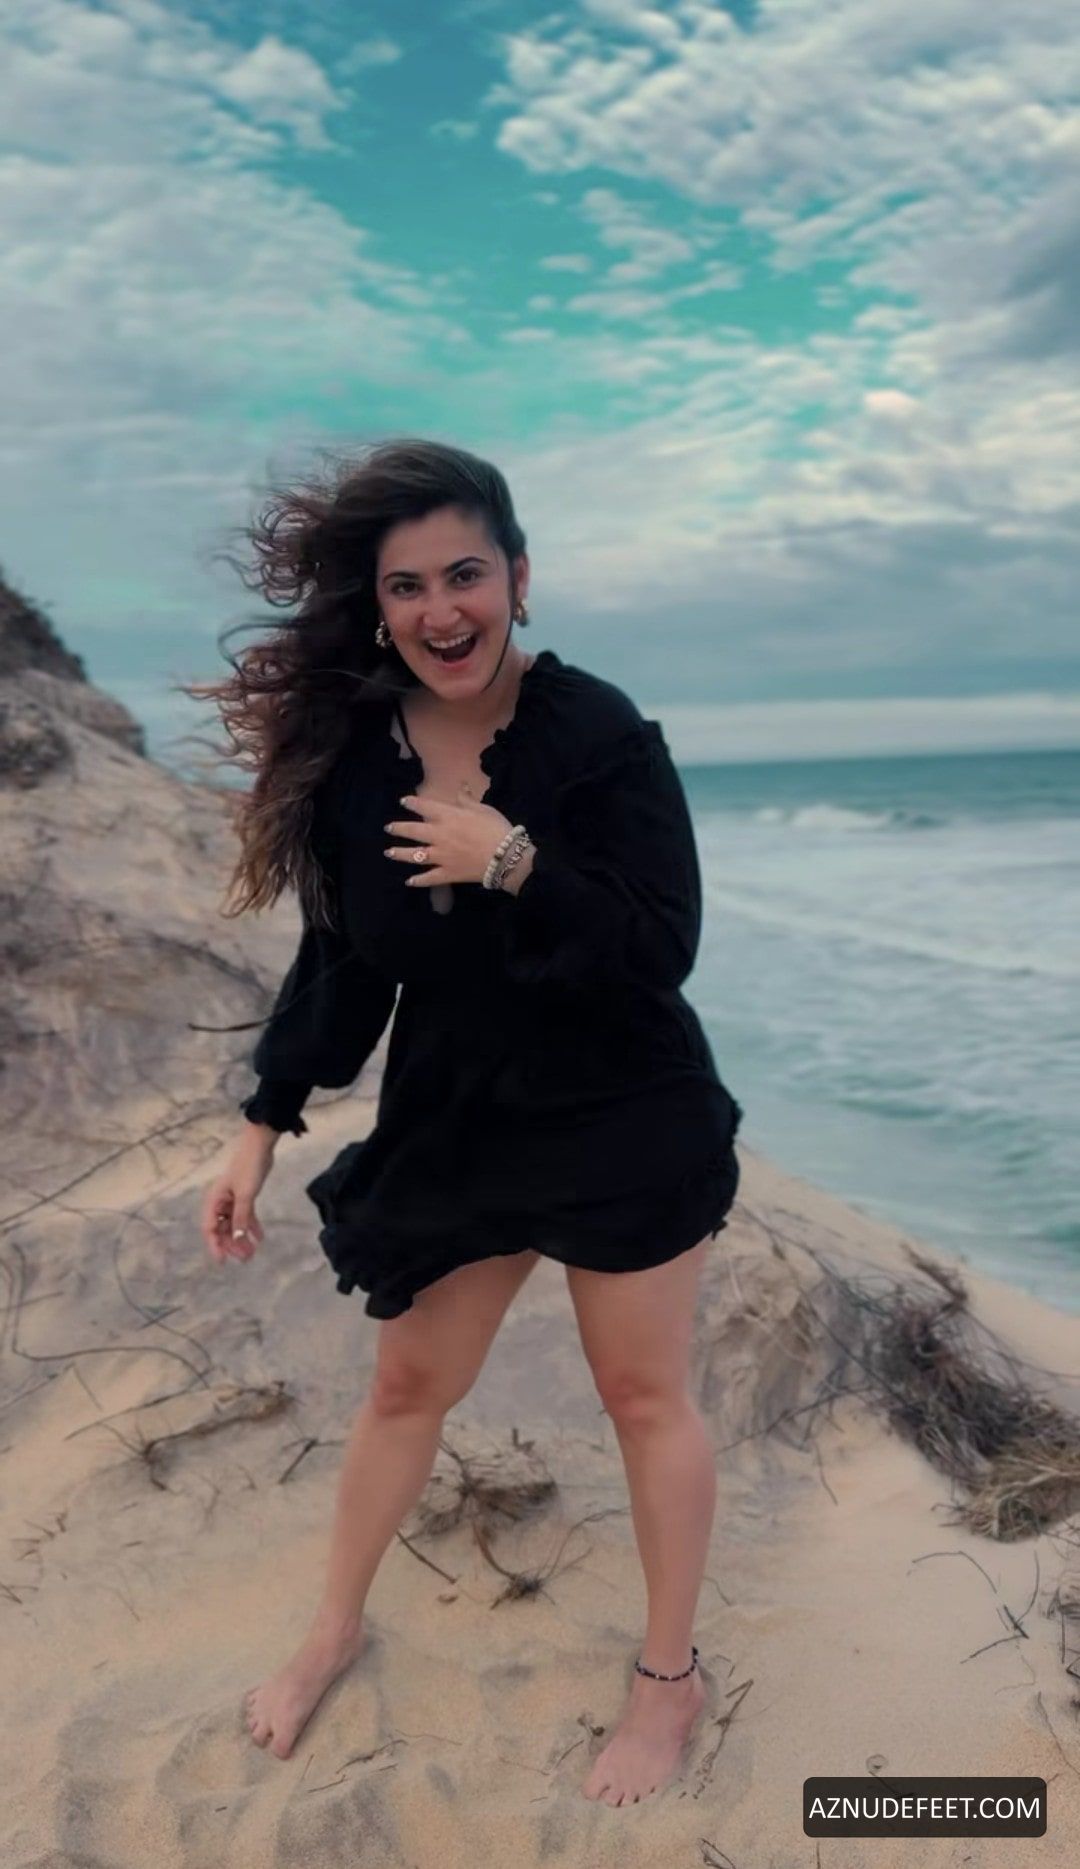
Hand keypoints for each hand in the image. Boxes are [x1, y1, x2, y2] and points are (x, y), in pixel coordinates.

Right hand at [200, 1134, 273, 1263]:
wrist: (260, 1146)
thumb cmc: (248, 1168)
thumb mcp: (245, 1195)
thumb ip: (241, 1217)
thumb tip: (238, 1239)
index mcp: (214, 1201)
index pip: (209, 1228)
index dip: (215, 1246)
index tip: (222, 1261)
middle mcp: (220, 1202)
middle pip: (222, 1229)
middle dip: (232, 1244)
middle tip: (246, 1258)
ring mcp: (232, 1200)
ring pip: (234, 1224)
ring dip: (242, 1238)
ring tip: (252, 1252)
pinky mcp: (244, 1196)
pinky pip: (245, 1216)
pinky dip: (251, 1226)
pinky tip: (260, 1237)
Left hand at [384, 786, 514, 887]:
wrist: (506, 856)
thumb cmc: (496, 828)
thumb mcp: (483, 808)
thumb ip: (467, 800)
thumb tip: (460, 787)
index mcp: (448, 816)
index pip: (424, 807)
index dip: (412, 803)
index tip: (403, 801)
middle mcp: (439, 835)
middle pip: (413, 831)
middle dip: (398, 828)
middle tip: (389, 828)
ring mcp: (441, 856)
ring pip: (415, 855)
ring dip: (400, 853)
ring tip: (388, 853)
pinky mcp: (448, 873)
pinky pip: (429, 878)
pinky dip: (418, 881)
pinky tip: (409, 881)